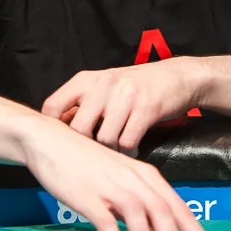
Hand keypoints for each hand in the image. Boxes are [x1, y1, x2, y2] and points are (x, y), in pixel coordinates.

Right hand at [22, 117, 216, 230]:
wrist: (51, 140)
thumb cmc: (86, 161)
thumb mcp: (120, 176)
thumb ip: (139, 199)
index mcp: (144, 174)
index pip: (177, 204)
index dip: (194, 230)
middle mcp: (132, 178)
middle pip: (163, 211)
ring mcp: (110, 185)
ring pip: (139, 216)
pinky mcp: (88, 195)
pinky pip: (107, 222)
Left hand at [42, 58, 202, 153]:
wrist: (178, 76)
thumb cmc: (136, 87)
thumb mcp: (105, 87)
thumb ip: (83, 104)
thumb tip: (59, 132)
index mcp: (86, 79)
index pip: (53, 106)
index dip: (52, 130)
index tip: (61, 143)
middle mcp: (103, 84)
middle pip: (78, 128)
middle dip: (85, 147)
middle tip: (94, 154)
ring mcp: (125, 95)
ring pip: (105, 139)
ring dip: (111, 152)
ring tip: (117, 153)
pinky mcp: (146, 108)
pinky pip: (128, 142)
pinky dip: (129, 153)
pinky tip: (132, 151)